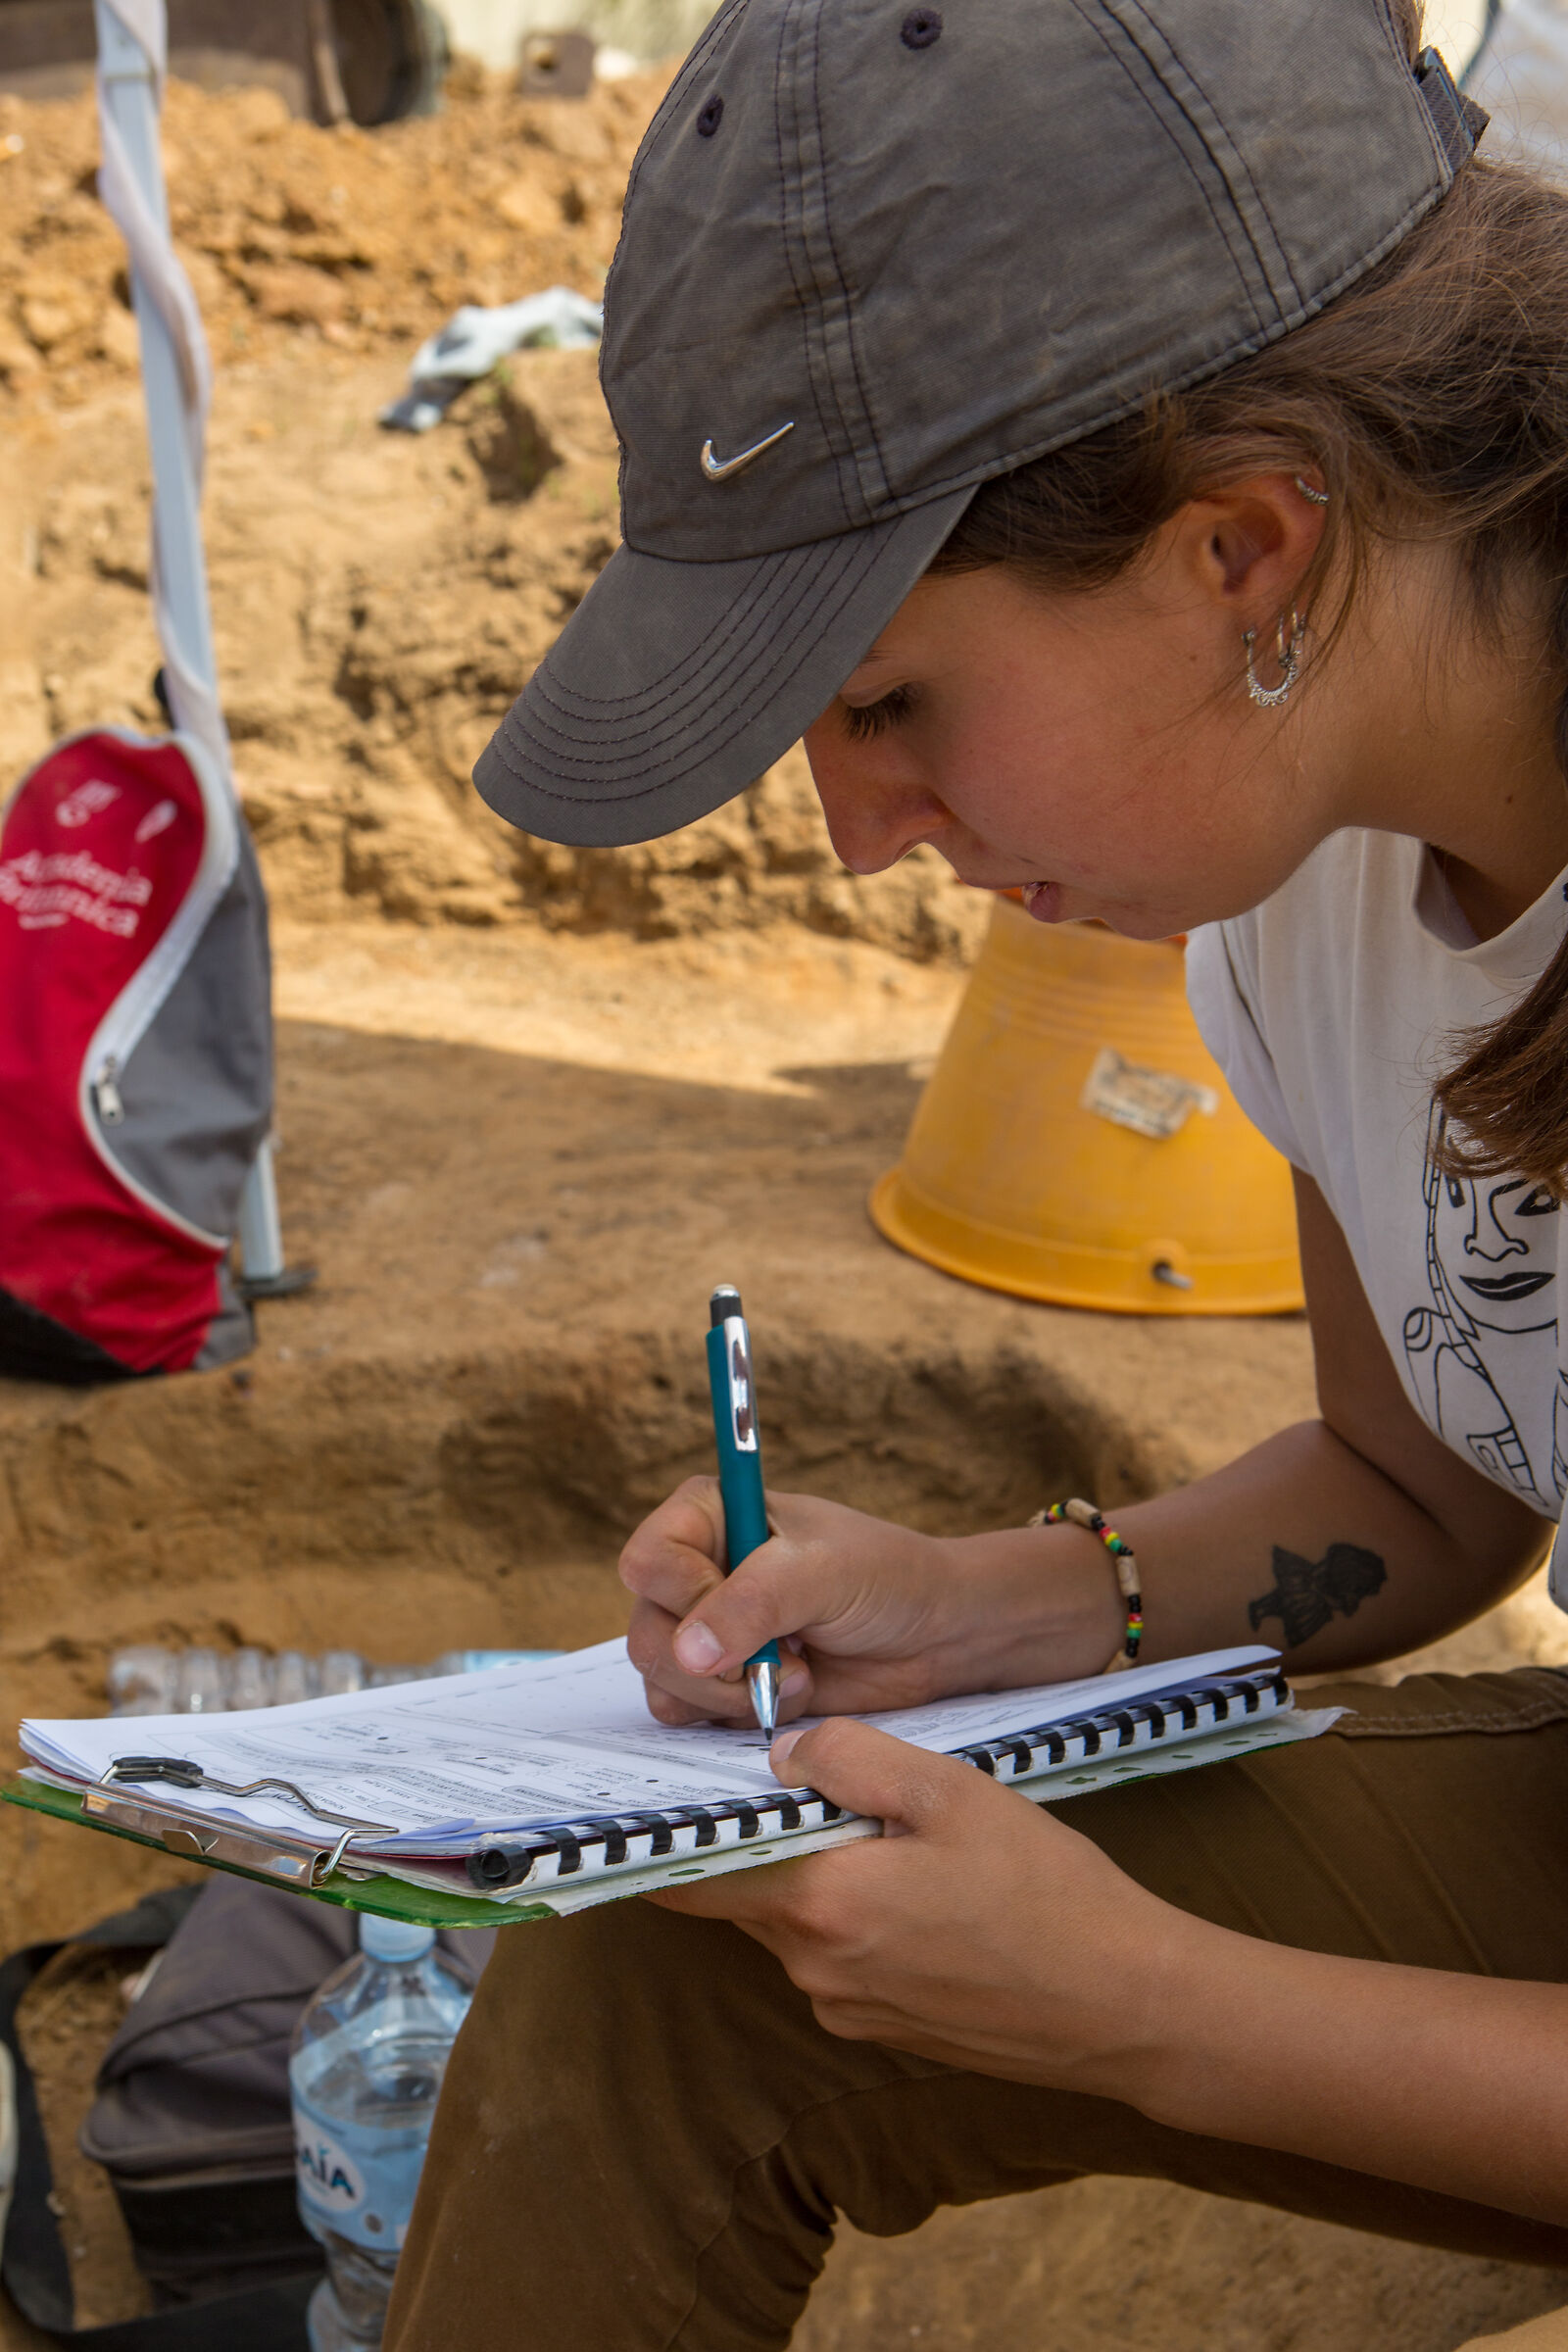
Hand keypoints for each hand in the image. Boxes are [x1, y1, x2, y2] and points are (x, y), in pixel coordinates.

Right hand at [622, 1482, 972, 1727]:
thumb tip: (684, 1653)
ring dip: (727, 1695)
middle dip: (713, 1665)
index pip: (649, 1562)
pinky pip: (687, 1713)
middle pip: (647, 1632)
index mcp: (709, 1515)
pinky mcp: (722, 1680)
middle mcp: (696, 1569)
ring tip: (794, 1674)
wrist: (934, 1635)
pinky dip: (733, 1716)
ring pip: (661, 1680)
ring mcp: (706, 1629)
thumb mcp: (823, 1572)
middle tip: (778, 1659)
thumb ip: (753, 1603)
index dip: (688, 1599)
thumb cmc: (886, 1578)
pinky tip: (789, 1694)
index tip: (751, 1617)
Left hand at [647, 1716, 1190, 2090]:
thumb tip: (782, 1752)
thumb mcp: (950, 1792)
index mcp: (819, 1907)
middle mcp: (815, 1972)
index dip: (671, 1831)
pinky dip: (851, 1917)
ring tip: (874, 1826)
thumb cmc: (1046, 1892)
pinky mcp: (885, 2030)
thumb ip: (851, 1760)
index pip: (693, 1877)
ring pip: (793, 1926)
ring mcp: (849, 2011)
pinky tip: (915, 1885)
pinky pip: (837, 1960)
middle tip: (792, 1780)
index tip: (659, 1789)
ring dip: (812, 1877)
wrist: (1124, 2004)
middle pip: (744, 1895)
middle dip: (759, 1840)